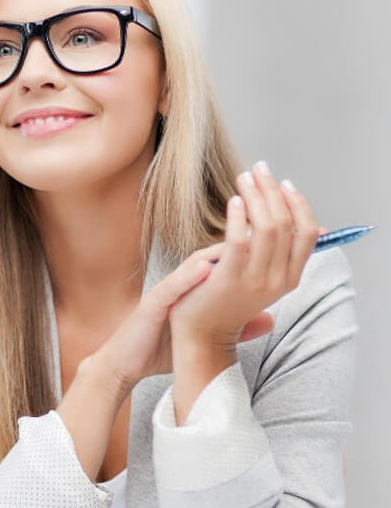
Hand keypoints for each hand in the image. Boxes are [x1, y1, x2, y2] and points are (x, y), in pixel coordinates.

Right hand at [89, 242, 270, 405]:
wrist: (127, 363)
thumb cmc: (163, 346)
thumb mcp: (206, 334)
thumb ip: (237, 326)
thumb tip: (270, 320)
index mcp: (198, 287)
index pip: (229, 260)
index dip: (254, 247)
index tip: (281, 237)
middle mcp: (184, 282)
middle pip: (216, 252)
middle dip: (240, 235)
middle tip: (265, 222)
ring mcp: (168, 290)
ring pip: (195, 264)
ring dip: (218, 249)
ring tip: (241, 235)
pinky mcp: (153, 303)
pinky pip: (172, 287)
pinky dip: (189, 277)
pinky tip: (206, 269)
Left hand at [168, 160, 319, 352]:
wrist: (201, 336)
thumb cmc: (226, 303)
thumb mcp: (261, 279)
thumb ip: (277, 253)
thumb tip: (299, 224)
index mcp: (289, 278)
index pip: (307, 233)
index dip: (298, 204)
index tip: (284, 183)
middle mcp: (277, 280)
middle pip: (285, 223)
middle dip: (272, 191)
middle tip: (259, 170)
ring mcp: (254, 281)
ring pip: (265, 227)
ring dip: (256, 196)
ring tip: (244, 178)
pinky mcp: (228, 279)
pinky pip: (238, 239)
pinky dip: (238, 216)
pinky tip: (234, 201)